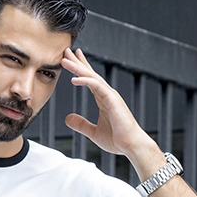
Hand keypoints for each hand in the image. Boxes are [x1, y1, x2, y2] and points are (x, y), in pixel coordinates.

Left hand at [62, 47, 163, 173]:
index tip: (71, 59)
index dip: (80, 69)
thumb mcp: (94, 132)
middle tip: (66, 50)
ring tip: (65, 60)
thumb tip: (68, 119)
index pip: (90, 80)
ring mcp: (110, 95)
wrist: (131, 145)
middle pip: (90, 74)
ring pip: (92, 77)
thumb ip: (81, 124)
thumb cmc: (118, 140)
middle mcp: (107, 94)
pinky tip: (73, 78)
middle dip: (78, 62)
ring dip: (78, 67)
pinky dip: (85, 80)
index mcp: (103, 99)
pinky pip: (97, 86)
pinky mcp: (112, 99)